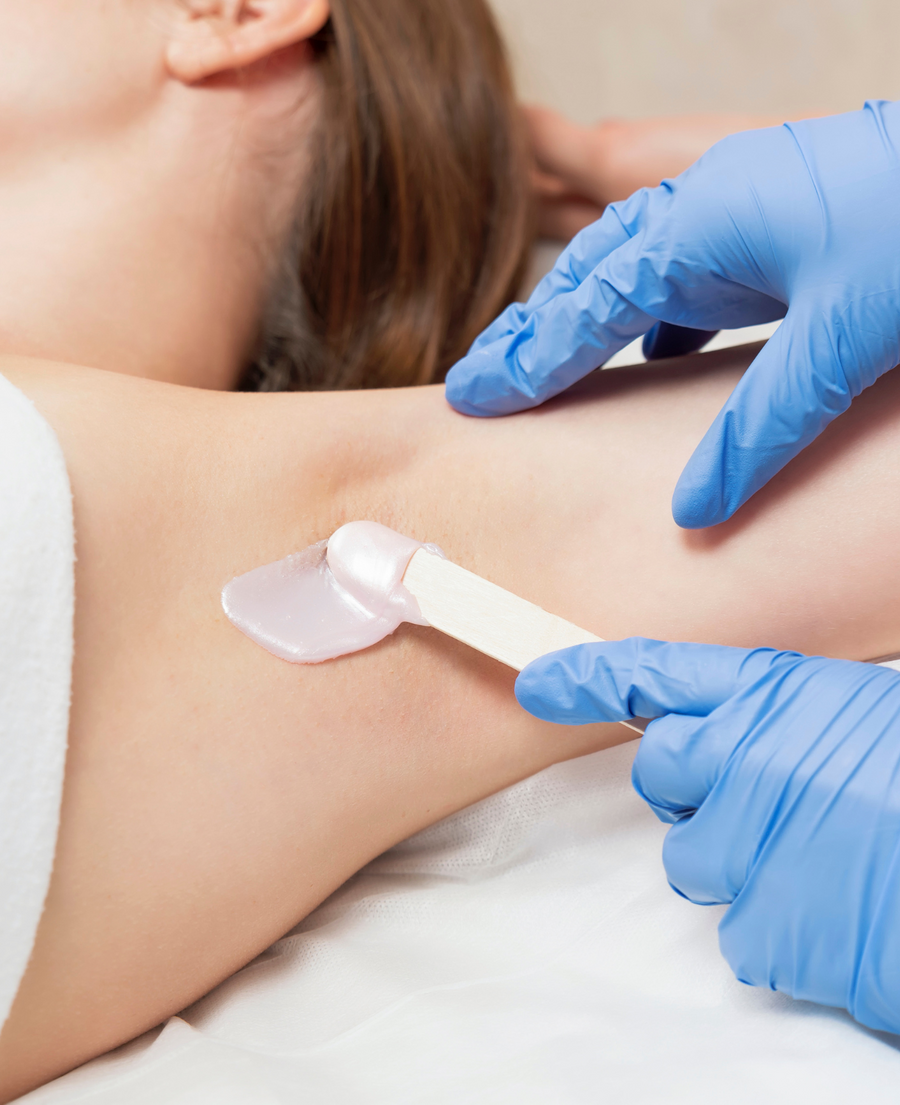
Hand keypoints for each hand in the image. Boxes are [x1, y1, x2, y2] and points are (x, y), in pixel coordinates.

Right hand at [447, 101, 899, 527]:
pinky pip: (685, 272)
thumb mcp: (841, 339)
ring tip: (545, 372)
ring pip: (630, 268)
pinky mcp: (767, 224)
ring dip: (584, 321)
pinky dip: (654, 316)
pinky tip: (656, 354)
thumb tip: (690, 514)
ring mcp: (735, 210)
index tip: (472, 398)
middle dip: (532, 331)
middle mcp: (705, 209)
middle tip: (479, 385)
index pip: (586, 303)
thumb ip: (759, 428)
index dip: (525, 357)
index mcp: (703, 226)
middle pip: (589, 275)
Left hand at [515, 637, 899, 1032]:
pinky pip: (743, 935)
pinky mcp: (772, 927)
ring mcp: (753, 841)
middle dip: (703, 797)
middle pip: (662, 780)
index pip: (655, 672)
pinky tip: (846, 914)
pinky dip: (788, 934)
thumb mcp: (857, 713)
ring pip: (695, 867)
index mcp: (775, 694)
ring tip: (832, 864)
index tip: (539, 681)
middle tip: (784, 807)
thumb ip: (779, 718)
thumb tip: (715, 737)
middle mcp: (746, 757)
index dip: (589, 675)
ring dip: (748, 873)